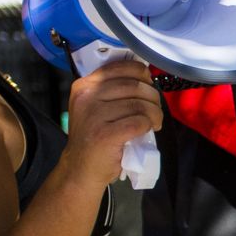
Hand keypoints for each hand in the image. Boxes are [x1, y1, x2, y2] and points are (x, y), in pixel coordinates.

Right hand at [61, 59, 163, 187]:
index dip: (142, 74)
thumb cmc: (94, 136)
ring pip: (139, 104)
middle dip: (153, 97)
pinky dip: (149, 125)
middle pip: (134, 86)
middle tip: (155, 109)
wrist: (80, 168)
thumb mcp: (96, 106)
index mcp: (85, 85)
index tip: (148, 85)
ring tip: (154, 122)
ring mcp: (94, 115)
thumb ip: (113, 90)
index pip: (121, 67)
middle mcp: (87, 96)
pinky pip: (139, 122)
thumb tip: (146, 78)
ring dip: (155, 113)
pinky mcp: (105, 134)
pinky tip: (149, 130)